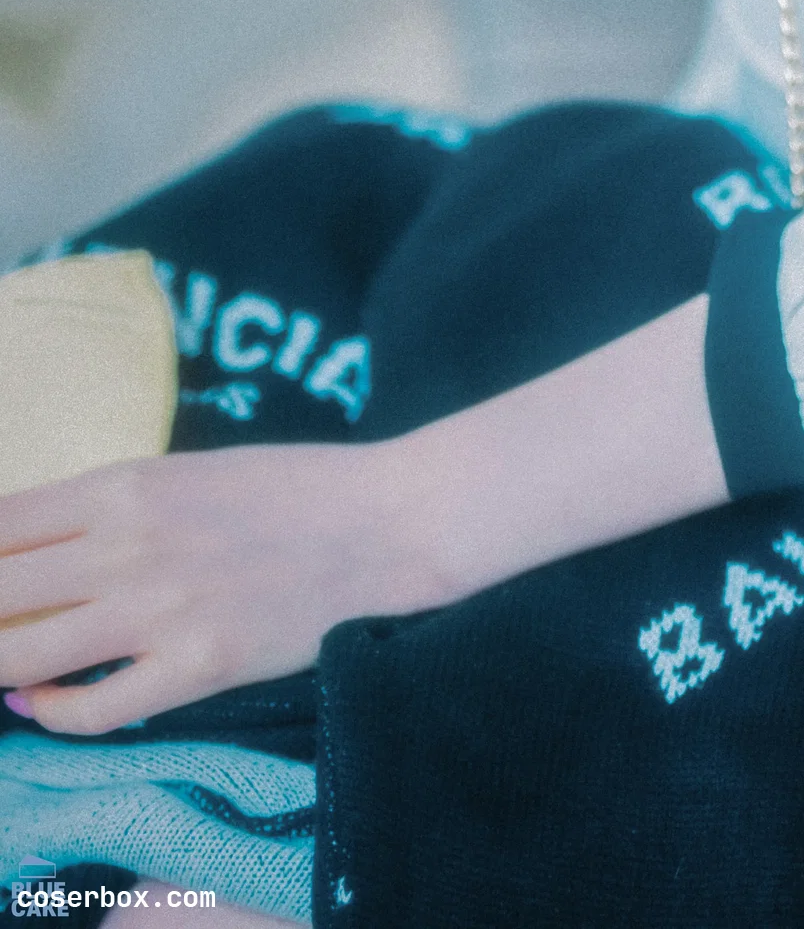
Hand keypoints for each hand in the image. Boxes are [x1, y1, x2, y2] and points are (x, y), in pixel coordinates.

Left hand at [0, 441, 425, 735]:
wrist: (382, 522)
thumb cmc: (288, 488)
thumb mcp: (185, 473)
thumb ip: (109, 507)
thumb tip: (28, 548)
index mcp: (124, 484)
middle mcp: (128, 543)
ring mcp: (160, 609)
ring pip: (23, 655)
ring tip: (4, 669)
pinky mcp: (196, 667)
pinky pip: (93, 709)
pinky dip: (53, 713)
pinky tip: (48, 703)